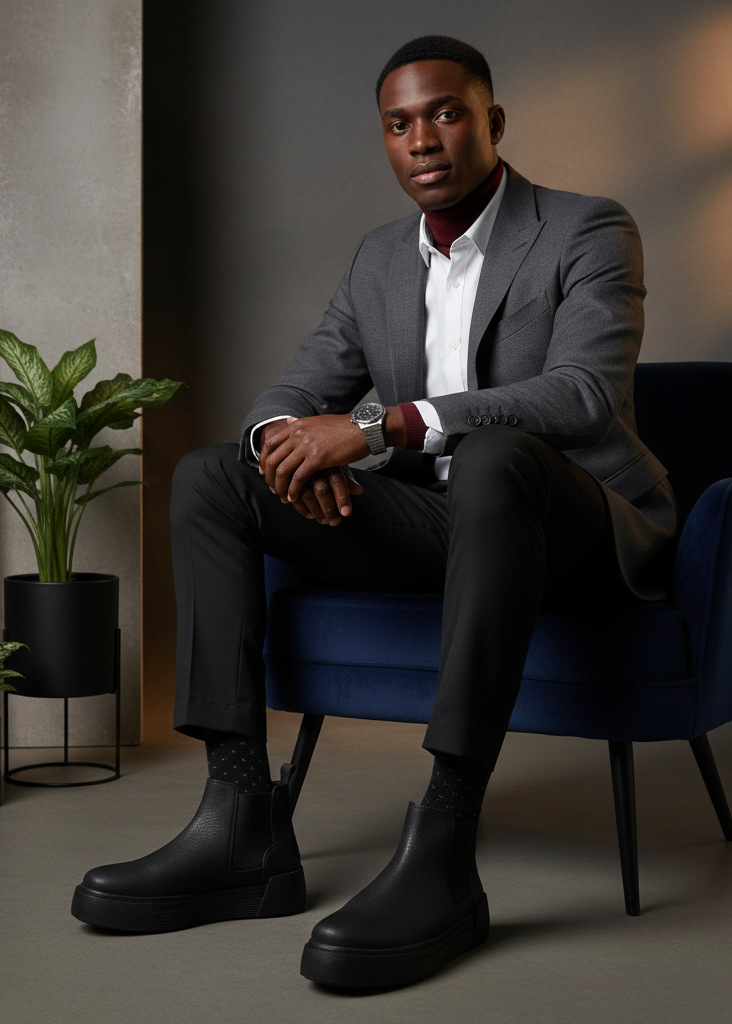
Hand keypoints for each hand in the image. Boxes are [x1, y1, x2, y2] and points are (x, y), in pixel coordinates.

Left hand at [259, 408, 404, 504]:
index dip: (264, 459)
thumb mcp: (318, 421)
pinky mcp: (318, 458)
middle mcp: (298, 434)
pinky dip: (293, 490)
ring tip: (282, 496)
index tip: (265, 472)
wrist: (363, 428)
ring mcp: (307, 446)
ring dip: (280, 486)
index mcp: (297, 426)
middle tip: (272, 488)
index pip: (270, 442)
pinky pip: (299, 477)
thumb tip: (289, 421)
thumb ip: (301, 424)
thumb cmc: (344, 427)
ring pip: (284, 470)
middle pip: (273, 458)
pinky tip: (294, 497)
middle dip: (270, 477)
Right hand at [291, 466, 363, 525]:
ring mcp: (299, 471)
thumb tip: (359, 491)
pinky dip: (302, 509)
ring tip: (324, 522)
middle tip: (335, 523)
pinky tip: (310, 516)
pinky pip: (294, 495)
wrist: (300, 447)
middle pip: (321, 490)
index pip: (337, 480)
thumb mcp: (338, 464)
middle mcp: (313, 465)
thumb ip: (348, 478)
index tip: (346, 514)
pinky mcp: (288, 478)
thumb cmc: (324, 459)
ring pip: (306, 494)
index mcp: (327, 460)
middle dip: (329, 509)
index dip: (342, 498)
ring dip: (316, 511)